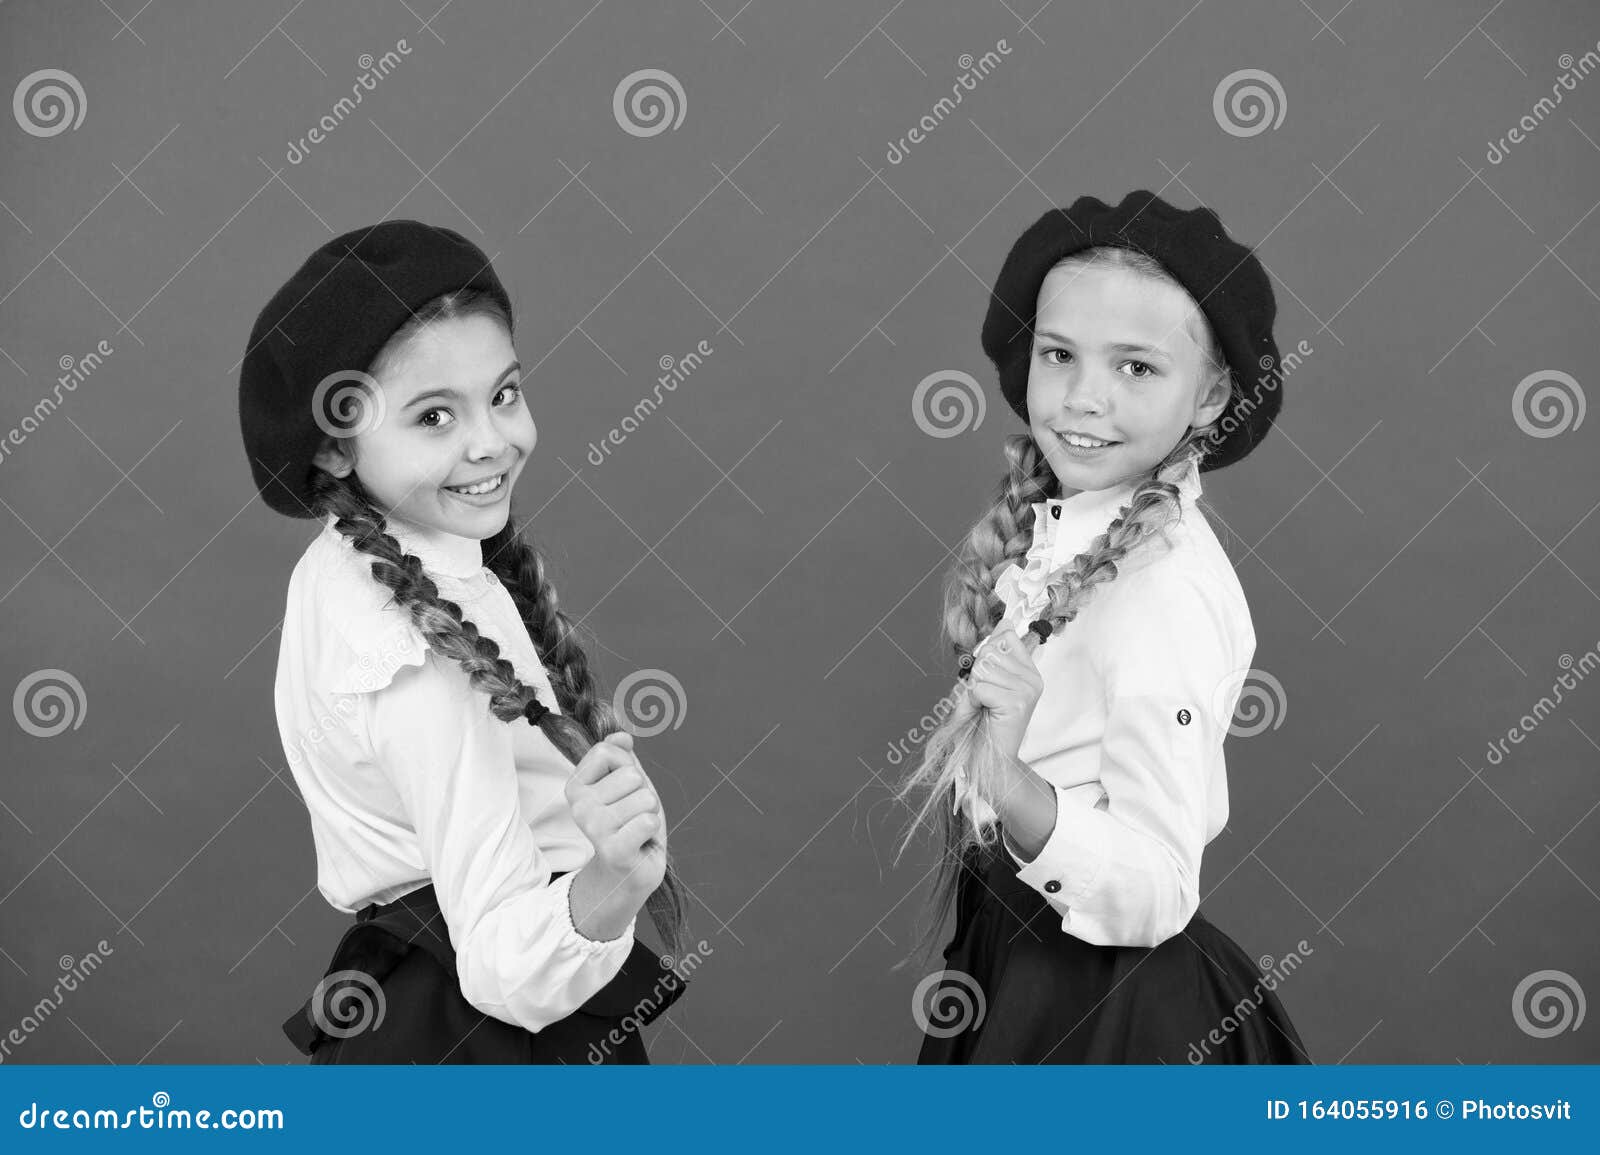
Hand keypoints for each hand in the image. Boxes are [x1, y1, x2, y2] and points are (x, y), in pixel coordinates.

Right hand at [565, 732, 666, 895]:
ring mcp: (594, 828)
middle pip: (631, 775)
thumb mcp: (627, 784)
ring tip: (636, 829)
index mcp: (576, 786)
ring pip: (645, 797)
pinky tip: (640, 842)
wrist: (629, 871)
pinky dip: (653, 830)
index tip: (622, 792)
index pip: (608, 751)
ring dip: (649, 813)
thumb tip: (621, 736)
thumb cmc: (629, 823)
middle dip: (642, 793)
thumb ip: (622, 757)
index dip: (627, 767)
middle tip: (632, 816)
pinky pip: (648, 821)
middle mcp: (579, 806)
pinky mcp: (614, 850)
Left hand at [965, 629, 1043, 761]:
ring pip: (982, 669)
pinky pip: (980, 687)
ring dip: (972, 690)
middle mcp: (1033, 678)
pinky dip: (972, 701)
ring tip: (983, 707)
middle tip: (982, 699)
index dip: (986, 654)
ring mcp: (1028, 690)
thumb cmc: (984, 722)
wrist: (988, 758)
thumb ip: (994, 653)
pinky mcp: (1017, 702)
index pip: (1005, 636)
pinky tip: (984, 714)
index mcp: (1029, 671)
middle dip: (975, 676)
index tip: (988, 678)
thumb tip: (1006, 620)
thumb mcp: (987, 681)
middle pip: (988, 652)